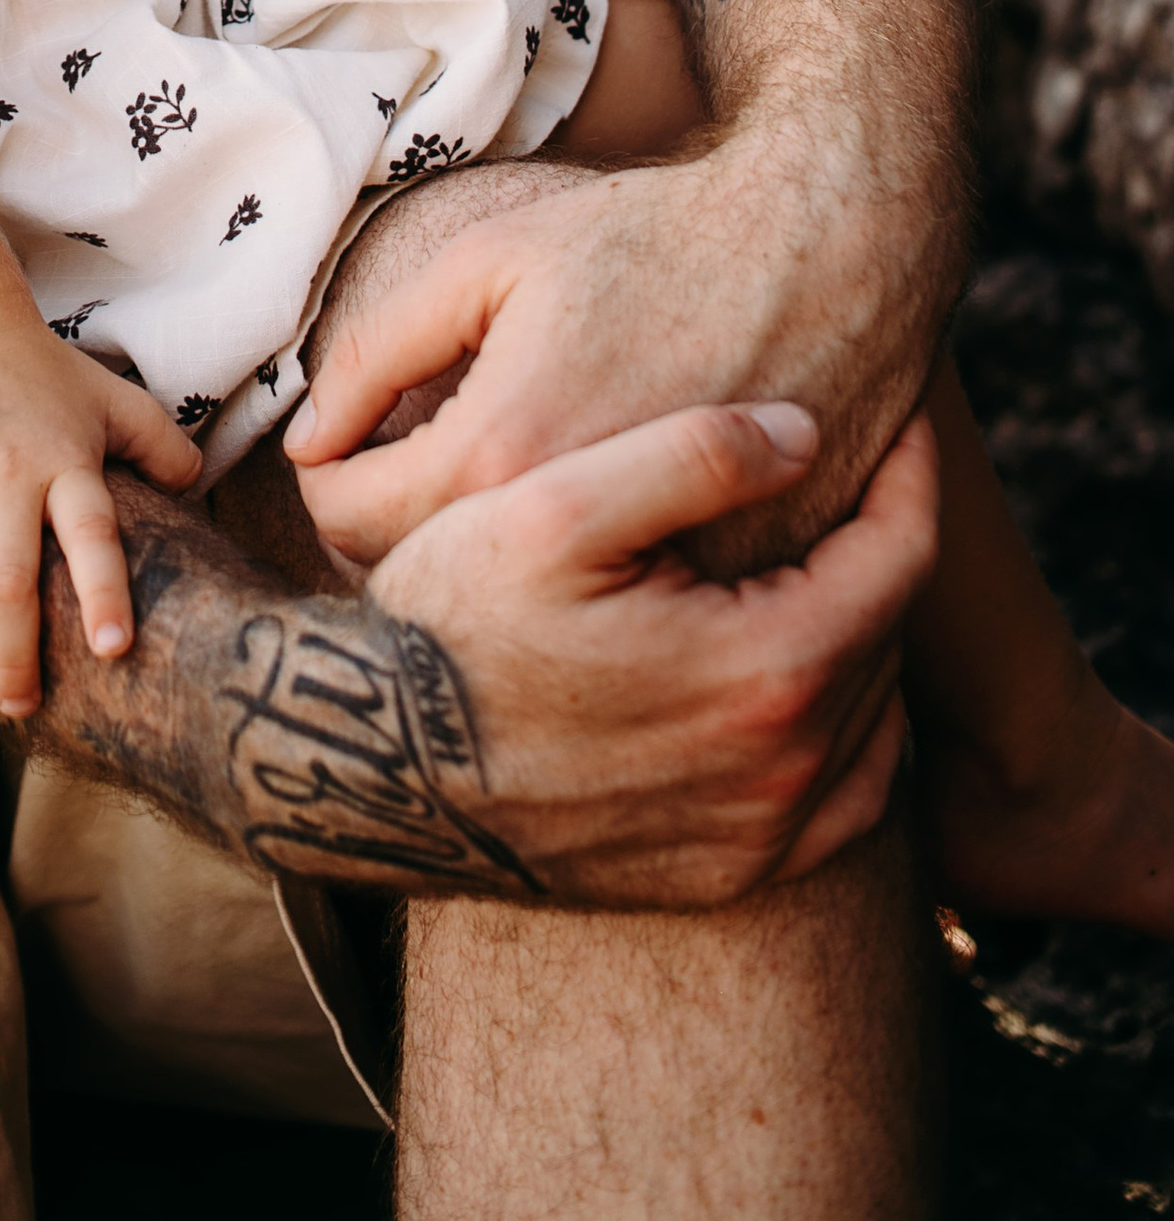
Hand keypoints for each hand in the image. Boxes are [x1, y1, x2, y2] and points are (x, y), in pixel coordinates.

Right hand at [0, 327, 199, 717]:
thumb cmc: (41, 370)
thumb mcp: (111, 399)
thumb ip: (159, 443)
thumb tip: (197, 488)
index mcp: (68, 463)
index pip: (94, 536)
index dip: (105, 594)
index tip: (112, 651)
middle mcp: (10, 473)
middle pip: (10, 583)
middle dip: (14, 657)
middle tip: (18, 708)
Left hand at [286, 140, 942, 579]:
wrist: (825, 247)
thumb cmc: (648, 236)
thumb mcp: (485, 259)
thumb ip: (376, 350)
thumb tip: (309, 437)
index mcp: (509, 450)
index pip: (350, 520)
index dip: (322, 482)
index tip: (336, 453)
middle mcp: (584, 536)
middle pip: (425, 583)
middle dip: (391, 534)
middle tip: (396, 476)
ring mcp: (667, 576)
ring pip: (520, 616)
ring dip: (486, 573)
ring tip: (482, 499)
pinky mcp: (734, 592)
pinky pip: (622, 621)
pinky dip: (593, 587)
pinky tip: (585, 521)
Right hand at [339, 398, 938, 906]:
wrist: (381, 768)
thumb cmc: (456, 620)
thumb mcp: (556, 505)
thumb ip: (694, 455)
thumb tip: (807, 436)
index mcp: (768, 671)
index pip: (899, 558)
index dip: (909, 473)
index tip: (901, 413)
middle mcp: (787, 772)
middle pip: (886, 632)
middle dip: (876, 542)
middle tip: (847, 472)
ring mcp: (759, 839)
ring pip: (874, 720)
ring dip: (863, 633)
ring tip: (819, 559)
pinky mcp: (724, 876)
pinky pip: (841, 805)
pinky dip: (847, 734)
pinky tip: (801, 681)